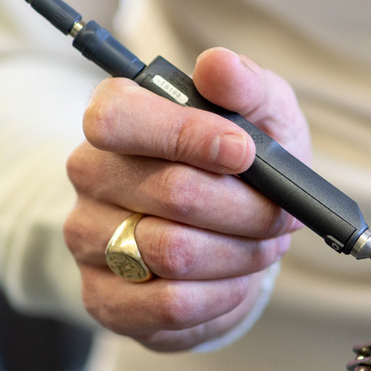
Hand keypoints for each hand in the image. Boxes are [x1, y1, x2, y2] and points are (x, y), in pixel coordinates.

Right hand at [63, 47, 307, 350]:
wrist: (232, 236)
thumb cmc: (245, 167)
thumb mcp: (263, 118)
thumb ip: (247, 87)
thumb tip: (217, 66)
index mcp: (117, 116)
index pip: (120, 118)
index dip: (187, 136)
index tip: (244, 151)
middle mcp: (90, 174)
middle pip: (171, 192)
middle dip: (247, 208)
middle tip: (282, 216)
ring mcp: (88, 239)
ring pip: (174, 252)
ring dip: (240, 253)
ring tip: (262, 245)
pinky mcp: (103, 298)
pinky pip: (169, 304)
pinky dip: (223, 294)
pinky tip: (237, 279)